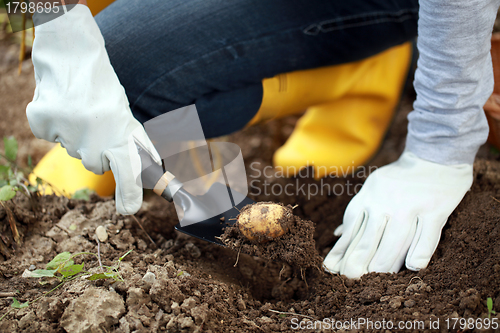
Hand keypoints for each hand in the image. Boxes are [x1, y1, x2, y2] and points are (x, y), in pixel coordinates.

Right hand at [26, 5, 159, 214]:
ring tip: (80, 112)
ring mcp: (68, 131)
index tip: (129, 210)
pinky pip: (49, 136)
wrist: (73, 56)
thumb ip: (137, 149)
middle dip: (97, 150)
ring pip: (72, 150)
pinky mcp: (43, 122)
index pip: (130, 171)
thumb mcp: (126, 119)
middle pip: (94, 165)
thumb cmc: (104, 91)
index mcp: (122, 133)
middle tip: (97, 125)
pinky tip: (61, 106)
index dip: (130, 193)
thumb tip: (156, 175)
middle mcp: (96, 136)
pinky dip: (53, 124)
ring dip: (76, 136)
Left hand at [323, 151, 471, 277]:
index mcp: (368, 197)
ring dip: (384, 266)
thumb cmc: (399, 178)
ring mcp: (410, 206)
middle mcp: (385, 202)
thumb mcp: (372, 189)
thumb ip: (358, 213)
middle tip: (351, 281)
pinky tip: (413, 267)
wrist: (434, 153)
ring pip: (394, 243)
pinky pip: (427, 237)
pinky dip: (420, 254)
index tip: (334, 270)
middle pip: (369, 241)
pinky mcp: (436, 209)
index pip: (351, 230)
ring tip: (376, 280)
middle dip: (357, 265)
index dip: (342, 252)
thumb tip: (339, 236)